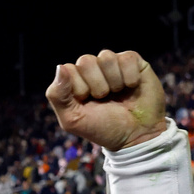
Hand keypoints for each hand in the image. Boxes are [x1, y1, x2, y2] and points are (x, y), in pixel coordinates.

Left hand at [46, 50, 166, 151]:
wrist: (135, 135)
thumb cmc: (102, 128)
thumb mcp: (72, 120)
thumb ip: (57, 95)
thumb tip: (60, 67)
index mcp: (74, 80)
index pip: (68, 70)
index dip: (79, 89)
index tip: (87, 103)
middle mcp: (92, 68)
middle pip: (85, 61)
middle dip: (96, 86)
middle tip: (104, 100)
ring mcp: (112, 63)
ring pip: (106, 57)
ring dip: (113, 82)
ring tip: (117, 94)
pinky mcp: (132, 61)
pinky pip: (126, 58)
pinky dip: (129, 78)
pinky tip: (131, 87)